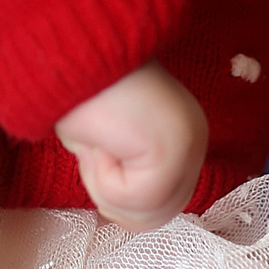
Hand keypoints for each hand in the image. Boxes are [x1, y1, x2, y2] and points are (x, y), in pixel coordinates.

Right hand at [54, 60, 209, 231]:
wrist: (73, 50)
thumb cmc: (78, 90)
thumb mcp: (104, 145)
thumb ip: (123, 174)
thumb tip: (120, 206)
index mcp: (182, 137)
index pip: (161, 205)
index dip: (120, 195)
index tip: (102, 153)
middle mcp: (195, 142)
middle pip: (156, 218)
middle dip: (114, 196)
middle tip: (99, 151)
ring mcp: (189, 147)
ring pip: (146, 215)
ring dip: (106, 187)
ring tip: (101, 144)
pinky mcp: (172, 152)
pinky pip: (132, 199)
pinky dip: (102, 176)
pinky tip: (102, 138)